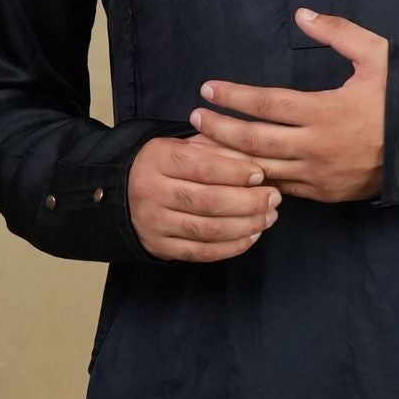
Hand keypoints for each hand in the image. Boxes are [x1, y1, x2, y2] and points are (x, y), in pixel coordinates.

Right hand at [126, 133, 281, 262]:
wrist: (123, 194)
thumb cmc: (165, 166)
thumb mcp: (184, 146)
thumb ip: (217, 147)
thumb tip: (255, 158)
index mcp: (158, 159)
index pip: (202, 166)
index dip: (235, 172)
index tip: (261, 174)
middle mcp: (152, 192)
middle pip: (208, 201)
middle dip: (248, 201)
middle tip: (274, 198)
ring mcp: (155, 223)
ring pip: (208, 230)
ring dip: (246, 225)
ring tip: (269, 217)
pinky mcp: (160, 247)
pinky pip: (202, 252)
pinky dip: (232, 246)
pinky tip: (252, 236)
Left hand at [189, 9, 388, 203]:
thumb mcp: (377, 55)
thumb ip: (338, 32)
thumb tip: (301, 14)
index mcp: (326, 111)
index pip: (267, 104)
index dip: (234, 96)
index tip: (208, 88)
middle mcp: (318, 147)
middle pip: (254, 141)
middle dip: (219, 129)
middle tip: (195, 118)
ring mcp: (320, 175)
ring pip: (263, 170)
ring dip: (229, 159)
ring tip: (203, 147)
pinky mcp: (325, 193)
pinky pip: (282, 188)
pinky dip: (256, 180)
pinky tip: (236, 171)